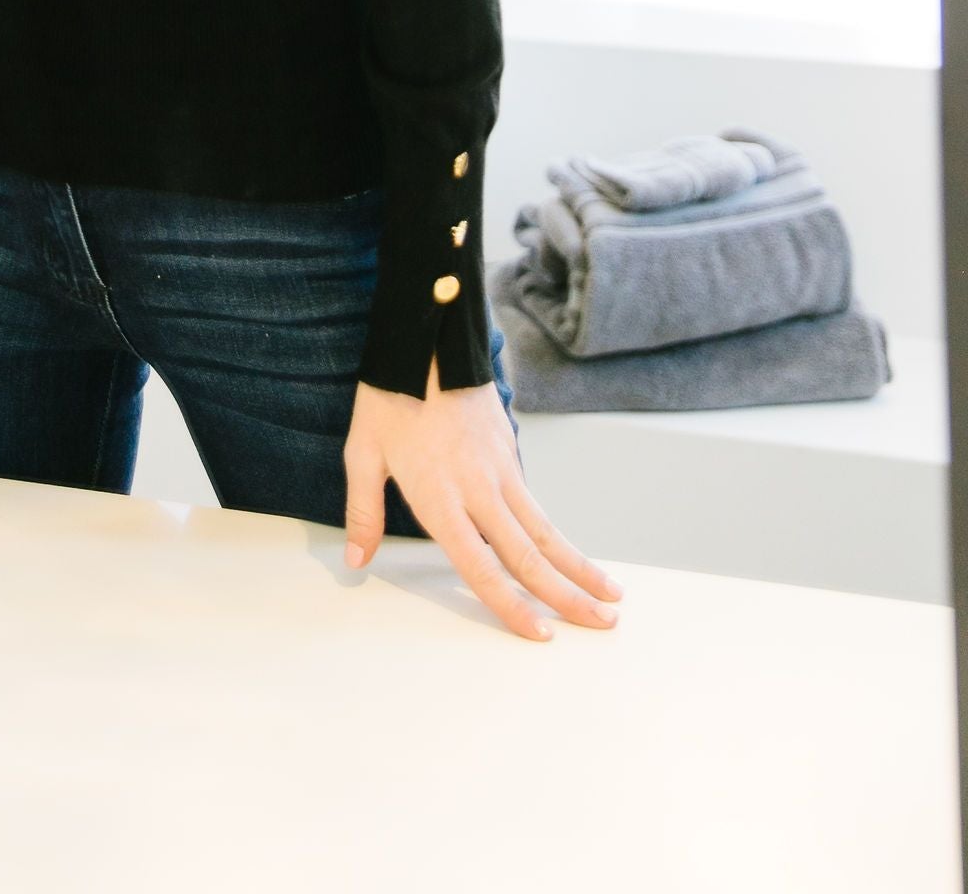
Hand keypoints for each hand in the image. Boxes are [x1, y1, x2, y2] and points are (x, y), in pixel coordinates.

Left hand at [342, 358, 622, 640]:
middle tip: (604, 625)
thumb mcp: (362, 451)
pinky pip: (534, 500)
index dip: (511, 606)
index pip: (482, 567)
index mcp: (440, 497)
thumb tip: (356, 560)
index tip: (542, 635)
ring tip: (612, 596)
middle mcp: (478, 488)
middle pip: (529, 554)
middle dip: (569, 595)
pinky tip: (570, 554)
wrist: (427, 335)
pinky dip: (557, 533)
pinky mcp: (510, 448)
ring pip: (546, 528)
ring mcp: (500, 467)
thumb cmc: (389, 394)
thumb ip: (363, 511)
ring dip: (580, 565)